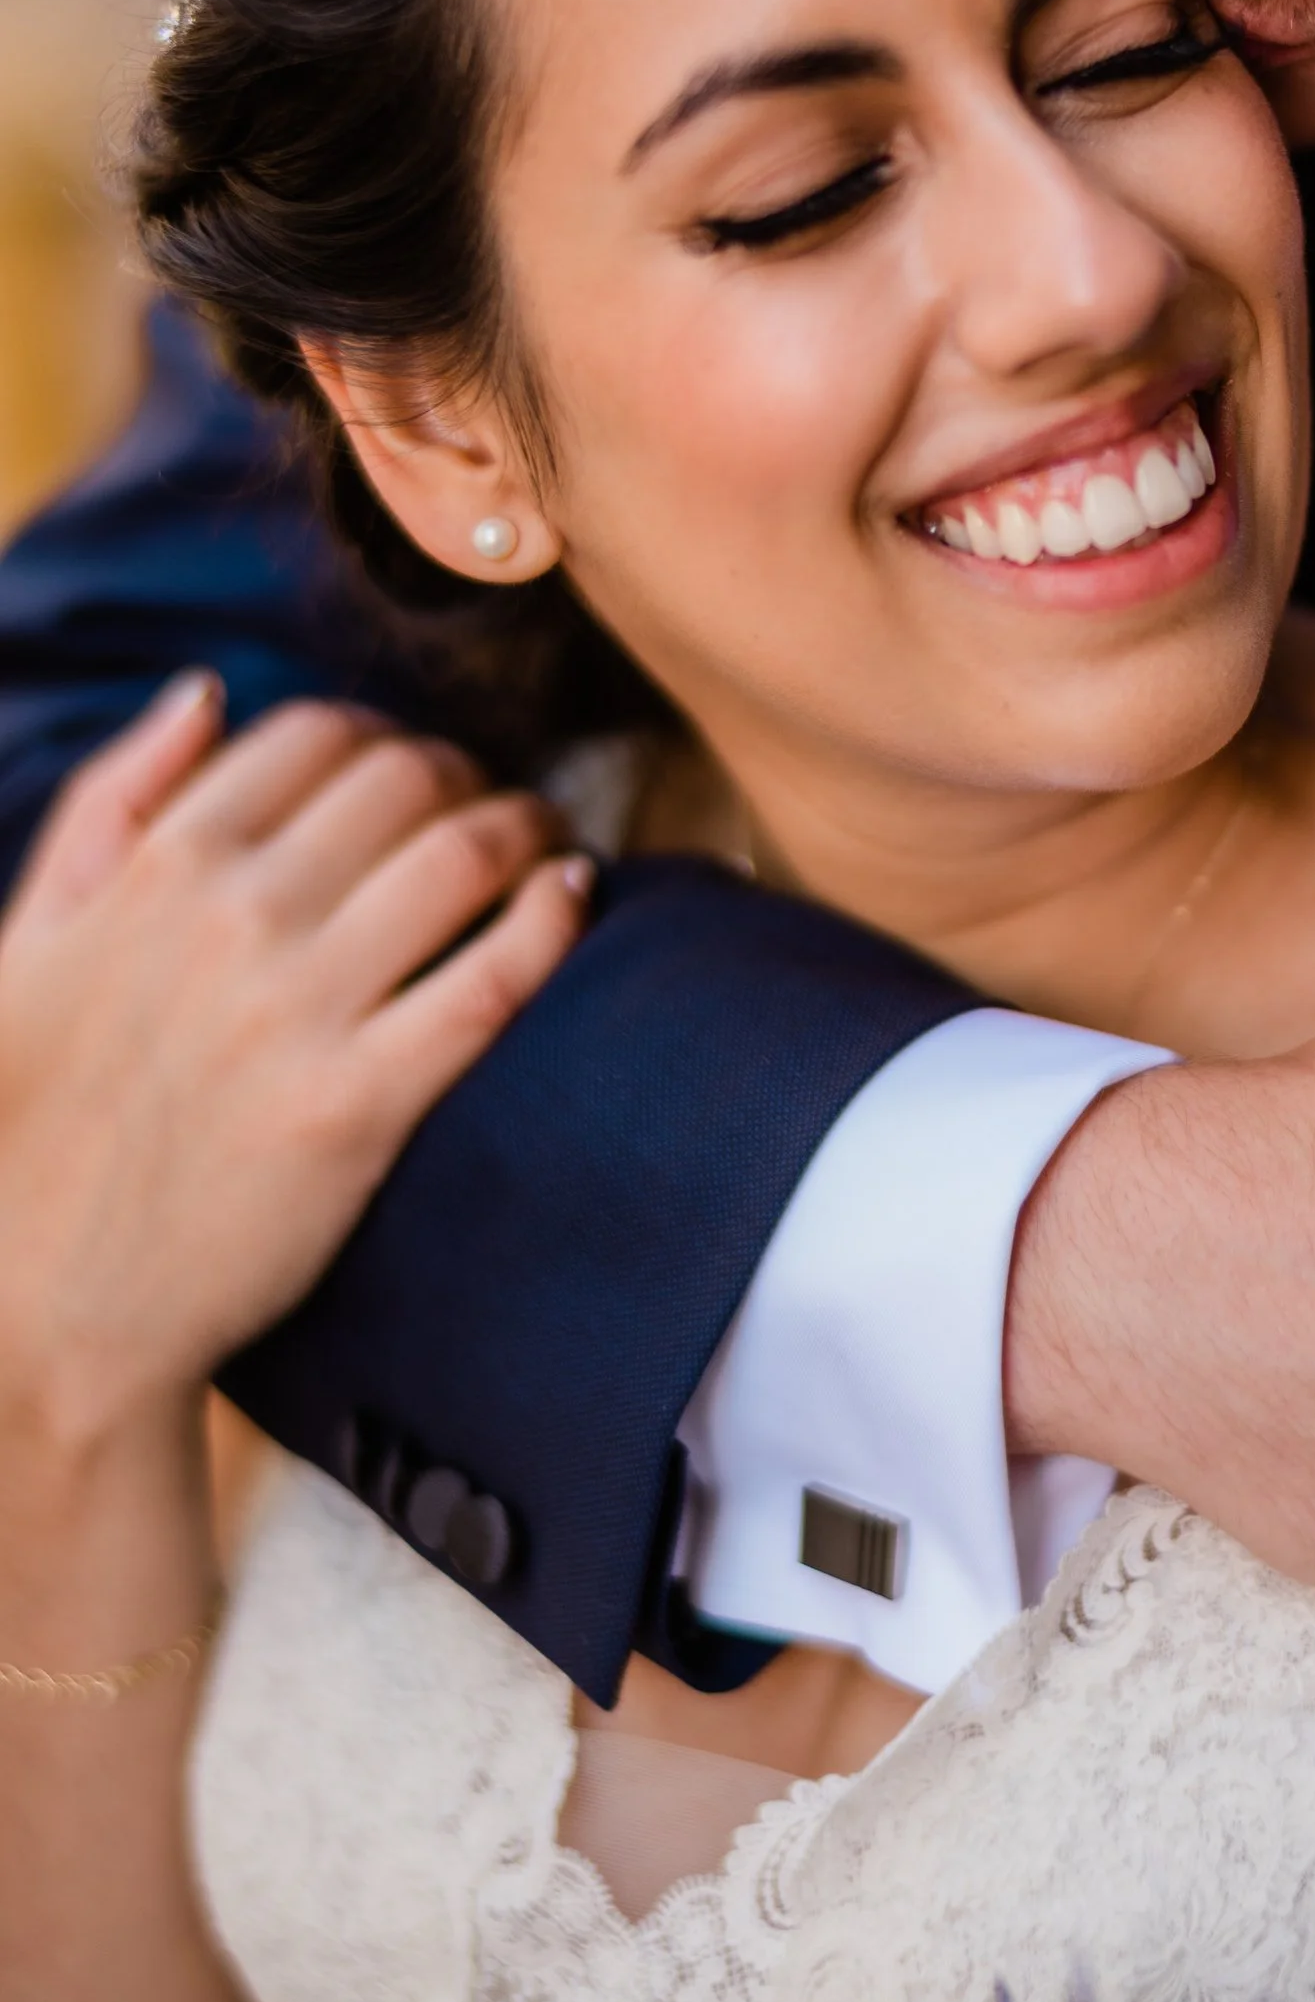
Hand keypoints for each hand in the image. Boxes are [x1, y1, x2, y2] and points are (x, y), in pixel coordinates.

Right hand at [0, 675, 586, 1459]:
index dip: (383, 738)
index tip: (410, 772)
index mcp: (157, 868)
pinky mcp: (361, 1105)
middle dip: (466, 776)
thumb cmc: (34, 1122)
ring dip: (527, 832)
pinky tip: (574, 898)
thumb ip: (109, 804)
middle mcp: (233, 918)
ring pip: (464, 858)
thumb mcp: (24, 944)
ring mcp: (301, 1011)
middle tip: (492, 806)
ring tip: (547, 849)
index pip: (315, 735)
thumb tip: (204, 693)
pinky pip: (495, 978)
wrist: (48, 1308)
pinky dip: (554, 919)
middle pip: (406, 781)